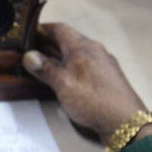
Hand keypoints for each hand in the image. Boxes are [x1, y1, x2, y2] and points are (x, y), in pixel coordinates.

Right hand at [21, 22, 151, 143]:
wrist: (125, 123)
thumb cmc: (93, 100)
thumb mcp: (63, 84)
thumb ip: (45, 69)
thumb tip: (29, 56)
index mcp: (83, 47)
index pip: (58, 28)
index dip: (41, 29)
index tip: (26, 36)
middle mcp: (94, 50)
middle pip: (67, 40)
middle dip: (47, 44)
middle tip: (29, 53)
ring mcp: (103, 63)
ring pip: (76, 53)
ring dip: (59, 57)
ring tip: (43, 67)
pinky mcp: (107, 77)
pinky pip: (84, 65)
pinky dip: (70, 67)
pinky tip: (64, 79)